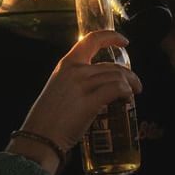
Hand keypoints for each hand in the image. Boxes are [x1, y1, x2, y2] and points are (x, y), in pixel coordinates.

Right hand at [13, 31, 141, 172]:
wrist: (39, 137)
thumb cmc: (47, 118)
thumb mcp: (58, 88)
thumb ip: (75, 81)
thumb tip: (97, 85)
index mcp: (66, 64)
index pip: (91, 39)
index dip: (111, 37)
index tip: (124, 41)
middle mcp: (75, 70)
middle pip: (112, 66)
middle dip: (129, 75)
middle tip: (135, 86)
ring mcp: (83, 85)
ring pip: (118, 77)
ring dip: (131, 85)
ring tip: (132, 95)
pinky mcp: (90, 101)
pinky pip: (117, 89)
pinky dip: (127, 92)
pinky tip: (127, 99)